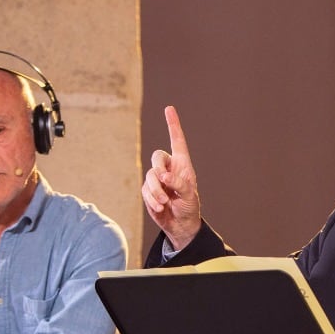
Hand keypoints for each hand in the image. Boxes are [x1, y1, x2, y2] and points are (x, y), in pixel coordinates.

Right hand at [141, 105, 202, 251]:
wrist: (180, 224)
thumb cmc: (189, 207)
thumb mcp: (189, 195)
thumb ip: (179, 183)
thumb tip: (163, 176)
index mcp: (182, 165)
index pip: (177, 141)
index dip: (173, 125)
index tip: (169, 108)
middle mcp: (169, 168)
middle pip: (157, 157)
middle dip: (159, 169)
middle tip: (164, 183)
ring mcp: (157, 179)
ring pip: (150, 175)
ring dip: (156, 191)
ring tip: (165, 203)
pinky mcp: (148, 190)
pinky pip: (145, 190)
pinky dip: (152, 199)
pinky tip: (160, 207)